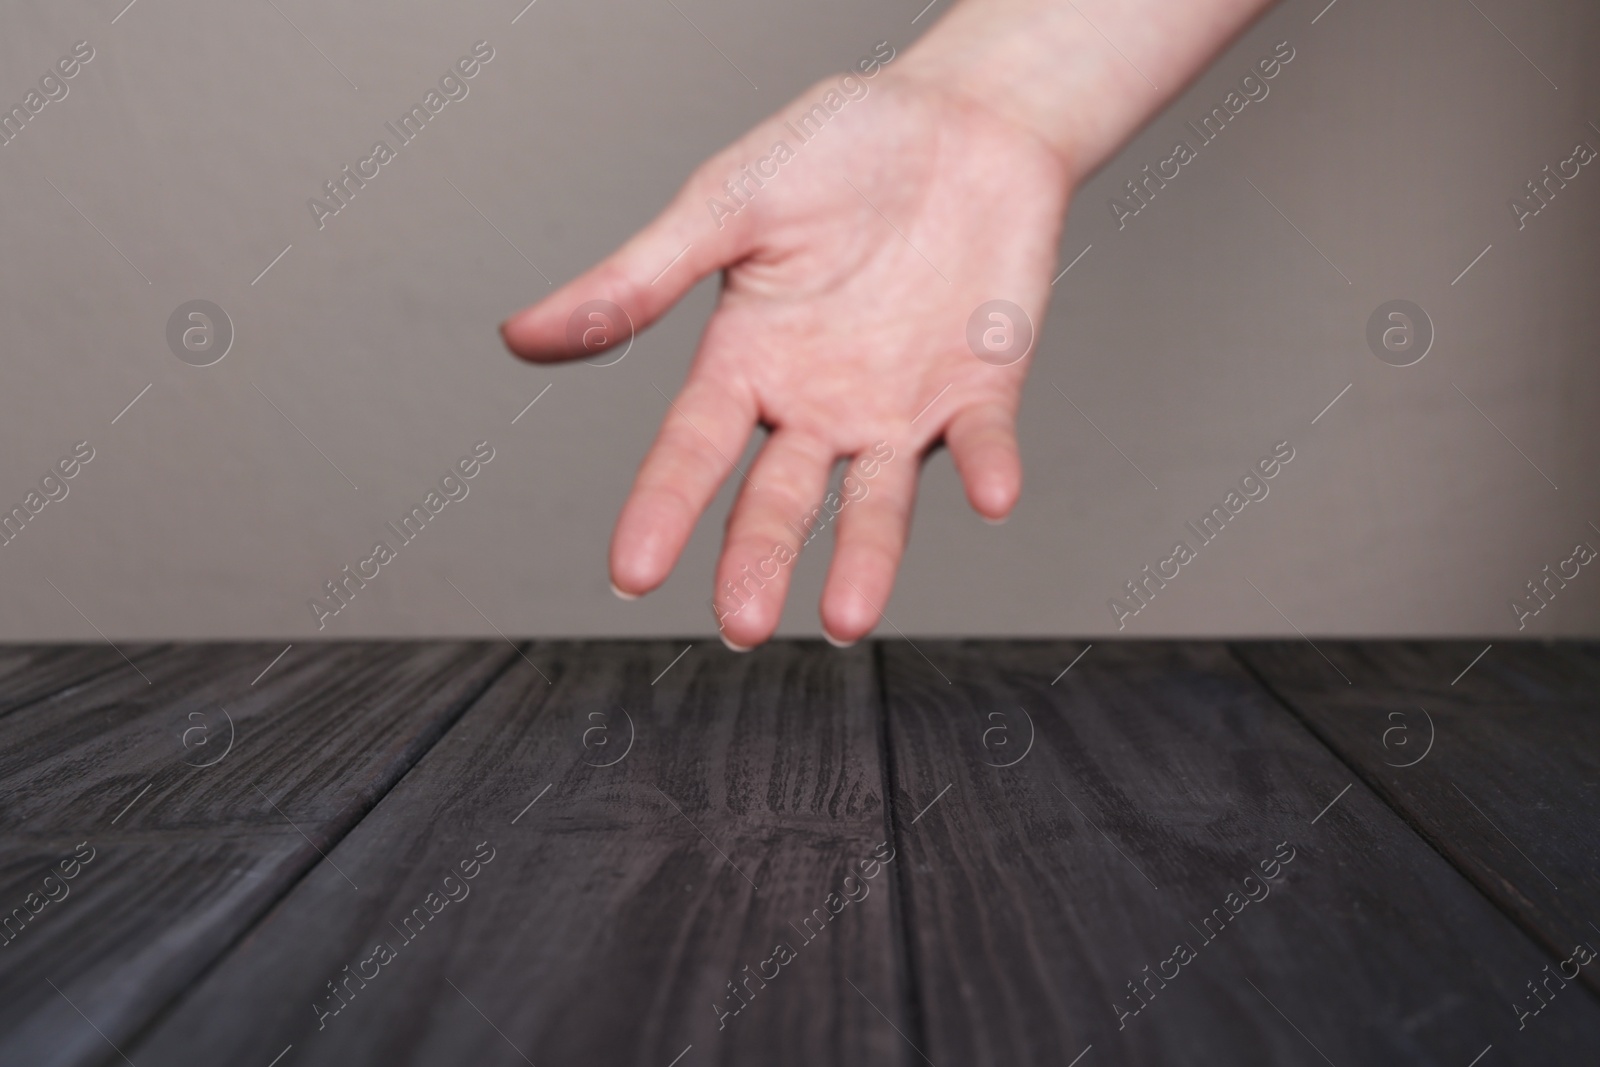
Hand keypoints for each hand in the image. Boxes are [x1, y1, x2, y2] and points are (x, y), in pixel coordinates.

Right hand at [501, 66, 1072, 647]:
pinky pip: (982, 441)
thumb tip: (523, 336)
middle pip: (779, 497)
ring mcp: (899, 405)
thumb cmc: (839, 149)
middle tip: (741, 623)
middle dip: (759, 559)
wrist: (959, 116)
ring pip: (877, 500)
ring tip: (848, 617)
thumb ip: (639, 279)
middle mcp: (817, 402)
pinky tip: (991, 496)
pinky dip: (988, 467)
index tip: (631, 572)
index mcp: (748, 360)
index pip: (693, 450)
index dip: (661, 508)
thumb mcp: (726, 204)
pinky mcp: (980, 389)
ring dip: (866, 557)